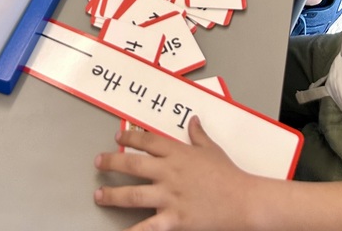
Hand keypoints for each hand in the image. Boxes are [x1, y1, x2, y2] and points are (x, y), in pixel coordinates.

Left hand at [95, 117, 258, 230]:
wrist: (243, 200)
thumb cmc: (228, 174)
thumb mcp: (212, 149)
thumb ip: (198, 135)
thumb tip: (193, 121)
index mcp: (177, 153)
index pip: (147, 141)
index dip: (129, 137)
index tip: (118, 137)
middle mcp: (169, 173)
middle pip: (132, 165)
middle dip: (111, 163)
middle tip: (98, 163)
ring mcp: (169, 197)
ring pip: (133, 195)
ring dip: (113, 196)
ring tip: (99, 197)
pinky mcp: (173, 220)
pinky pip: (147, 229)